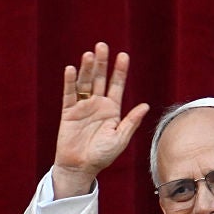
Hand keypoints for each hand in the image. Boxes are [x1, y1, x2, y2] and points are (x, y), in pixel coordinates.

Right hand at [51, 41, 149, 198]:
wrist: (81, 167)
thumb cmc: (103, 155)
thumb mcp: (120, 139)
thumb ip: (131, 122)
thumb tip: (145, 106)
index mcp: (113, 110)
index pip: (117, 86)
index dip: (120, 71)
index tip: (123, 55)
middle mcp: (98, 105)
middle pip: (100, 79)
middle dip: (102, 63)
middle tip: (103, 46)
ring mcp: (82, 107)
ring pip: (85, 83)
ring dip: (87, 69)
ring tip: (90, 54)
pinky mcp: (68, 112)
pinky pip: (69, 94)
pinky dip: (70, 82)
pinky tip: (71, 70)